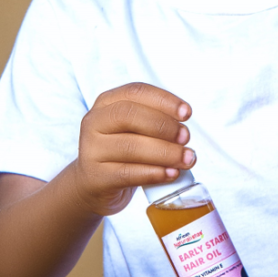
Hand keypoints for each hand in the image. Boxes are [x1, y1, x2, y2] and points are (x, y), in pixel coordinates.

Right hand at [74, 82, 194, 216]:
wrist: (93, 184)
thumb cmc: (121, 152)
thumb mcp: (133, 129)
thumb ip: (154, 121)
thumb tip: (184, 128)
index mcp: (106, 103)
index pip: (135, 91)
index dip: (164, 100)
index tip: (186, 113)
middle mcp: (94, 122)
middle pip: (130, 115)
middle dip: (164, 126)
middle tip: (186, 137)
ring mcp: (91, 150)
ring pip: (131, 146)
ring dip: (165, 152)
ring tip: (186, 158)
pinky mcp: (95, 177)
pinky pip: (128, 173)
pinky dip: (154, 173)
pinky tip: (171, 174)